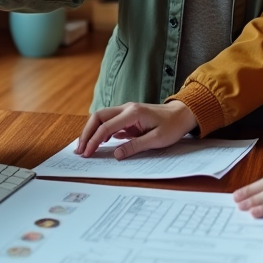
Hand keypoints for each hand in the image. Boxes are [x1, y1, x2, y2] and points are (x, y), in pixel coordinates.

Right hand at [75, 101, 197, 159]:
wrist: (183, 113)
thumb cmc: (172, 126)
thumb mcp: (157, 140)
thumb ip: (135, 146)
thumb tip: (116, 155)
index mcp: (133, 113)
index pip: (106, 126)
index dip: (94, 140)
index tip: (87, 153)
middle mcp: (126, 108)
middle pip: (98, 117)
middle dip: (86, 133)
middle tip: (80, 150)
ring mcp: (126, 110)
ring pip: (101, 117)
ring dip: (91, 131)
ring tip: (85, 147)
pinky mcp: (128, 116)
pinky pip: (109, 121)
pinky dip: (100, 130)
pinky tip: (98, 142)